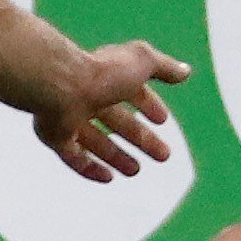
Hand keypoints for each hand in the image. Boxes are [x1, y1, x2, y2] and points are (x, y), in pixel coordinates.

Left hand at [34, 41, 187, 182]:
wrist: (60, 85)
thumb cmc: (102, 71)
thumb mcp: (141, 62)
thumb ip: (164, 66)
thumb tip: (186, 70)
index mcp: (108, 78)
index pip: (132, 92)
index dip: (148, 105)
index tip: (163, 120)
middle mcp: (89, 97)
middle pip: (118, 122)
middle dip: (140, 138)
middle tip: (163, 155)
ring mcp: (69, 117)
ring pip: (96, 141)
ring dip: (117, 156)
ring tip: (136, 171)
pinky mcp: (55, 136)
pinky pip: (74, 157)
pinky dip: (90, 168)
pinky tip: (108, 178)